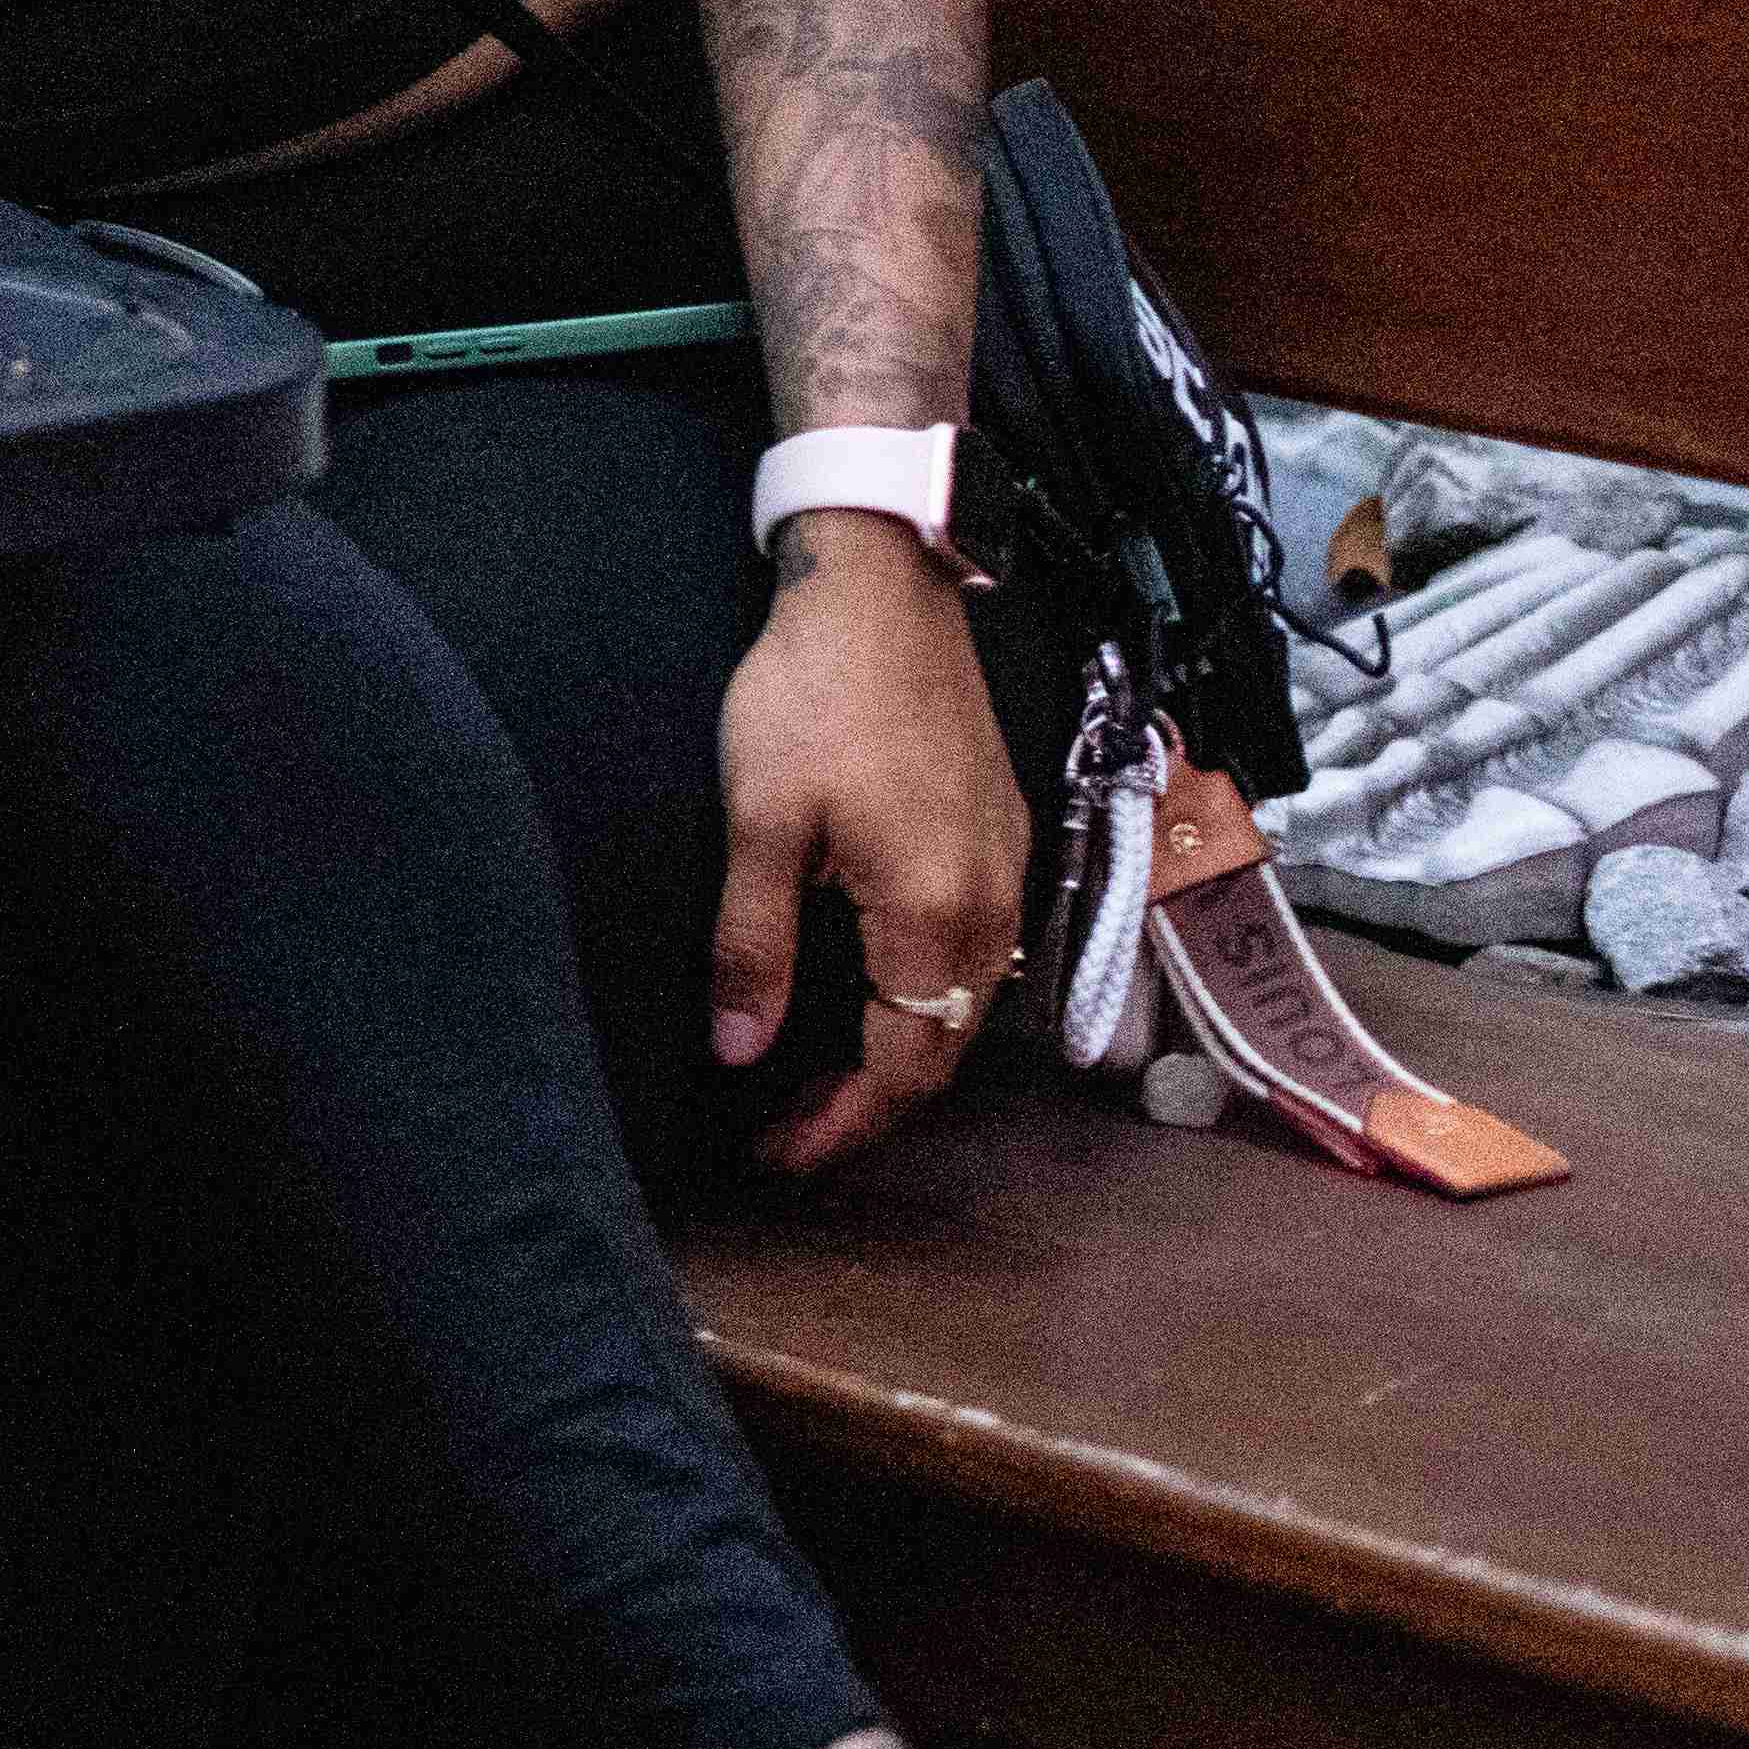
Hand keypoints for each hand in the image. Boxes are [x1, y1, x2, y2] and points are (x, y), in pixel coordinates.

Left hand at [714, 520, 1029, 1176]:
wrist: (883, 590)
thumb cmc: (813, 695)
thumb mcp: (759, 823)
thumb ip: (752, 945)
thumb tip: (738, 1051)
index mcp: (934, 918)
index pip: (901, 1070)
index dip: (839, 1128)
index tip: (777, 1158)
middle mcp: (993, 909)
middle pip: (942, 1053)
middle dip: (867, 1107)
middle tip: (785, 1132)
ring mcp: (1010, 871)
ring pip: (964, 1008)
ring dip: (901, 1055)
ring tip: (818, 1078)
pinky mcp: (1005, 836)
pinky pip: (977, 953)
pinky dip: (926, 998)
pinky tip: (871, 993)